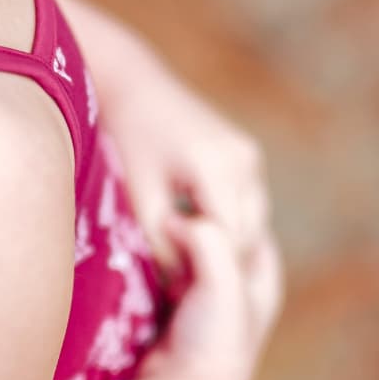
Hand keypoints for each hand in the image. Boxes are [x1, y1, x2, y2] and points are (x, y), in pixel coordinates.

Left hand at [99, 55, 271, 283]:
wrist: (133, 87)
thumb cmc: (127, 143)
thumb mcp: (139, 198)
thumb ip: (161, 244)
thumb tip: (183, 287)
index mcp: (216, 168)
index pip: (230, 242)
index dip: (208, 271)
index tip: (181, 292)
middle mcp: (243, 160)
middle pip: (246, 234)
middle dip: (220, 261)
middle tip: (184, 284)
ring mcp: (249, 155)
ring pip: (251, 220)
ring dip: (225, 242)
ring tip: (186, 256)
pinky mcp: (246, 153)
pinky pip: (245, 201)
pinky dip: (225, 220)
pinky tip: (192, 230)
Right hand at [141, 211, 283, 379]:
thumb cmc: (213, 341)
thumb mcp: (222, 281)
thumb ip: (207, 240)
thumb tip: (176, 217)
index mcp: (260, 283)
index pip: (250, 229)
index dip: (227, 208)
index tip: (196, 191)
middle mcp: (236, 295)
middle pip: (218, 244)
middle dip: (195, 224)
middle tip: (168, 202)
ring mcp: (202, 309)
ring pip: (187, 261)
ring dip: (170, 247)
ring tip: (149, 225)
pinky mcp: (172, 320)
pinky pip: (163, 281)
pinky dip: (154, 267)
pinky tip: (138, 258)